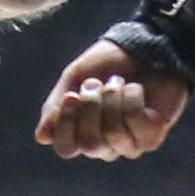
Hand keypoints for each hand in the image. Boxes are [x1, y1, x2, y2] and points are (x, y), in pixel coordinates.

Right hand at [36, 37, 189, 160]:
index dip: (66, 122)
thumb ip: (55, 109)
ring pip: (113, 133)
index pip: (66, 149)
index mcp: (81, 135)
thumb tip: (42, 137)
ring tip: (118, 82)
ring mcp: (129, 144)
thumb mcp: (74, 79)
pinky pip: (135, 121)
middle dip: (92, 108)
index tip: (71, 95)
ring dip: (113, 98)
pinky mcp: (152, 136)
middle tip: (96, 84)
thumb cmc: (106, 65)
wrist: (142, 46)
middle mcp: (104, 146)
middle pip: (90, 145)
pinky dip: (132, 95)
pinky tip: (136, 88)